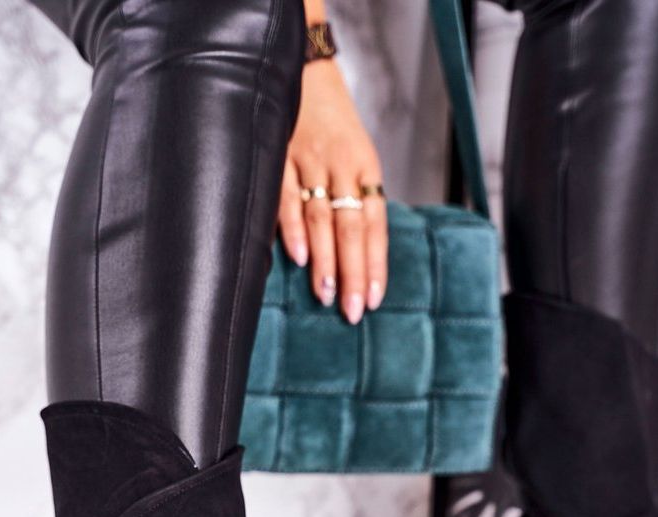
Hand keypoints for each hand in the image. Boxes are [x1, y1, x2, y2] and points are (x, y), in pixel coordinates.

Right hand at [278, 59, 386, 323]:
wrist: (302, 67)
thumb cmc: (330, 122)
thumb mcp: (355, 155)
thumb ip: (354, 198)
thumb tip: (356, 256)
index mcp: (365, 168)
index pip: (376, 225)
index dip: (376, 264)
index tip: (375, 299)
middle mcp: (342, 165)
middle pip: (352, 228)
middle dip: (353, 272)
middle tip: (353, 310)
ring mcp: (311, 160)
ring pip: (323, 218)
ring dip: (325, 260)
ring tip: (328, 295)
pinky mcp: (281, 154)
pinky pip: (287, 197)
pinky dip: (294, 228)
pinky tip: (299, 257)